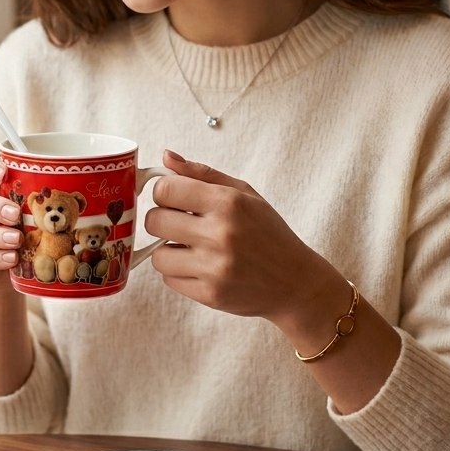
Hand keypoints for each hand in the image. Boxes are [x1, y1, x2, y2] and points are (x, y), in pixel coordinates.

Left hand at [145, 150, 316, 319]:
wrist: (295, 282)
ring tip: (192, 250)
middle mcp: (220, 234)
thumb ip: (203, 174)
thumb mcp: (245, 194)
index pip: (165, 189)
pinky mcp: (210, 294)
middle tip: (180, 225)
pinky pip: (169, 280)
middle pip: (154, 221)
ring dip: (169, 252)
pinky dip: (180, 274)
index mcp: (228, 203)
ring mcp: (214, 267)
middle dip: (162, 221)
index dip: (164, 193)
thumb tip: (166, 156)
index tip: (173, 200)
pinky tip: (201, 268)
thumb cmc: (268, 234)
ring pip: (158, 255)